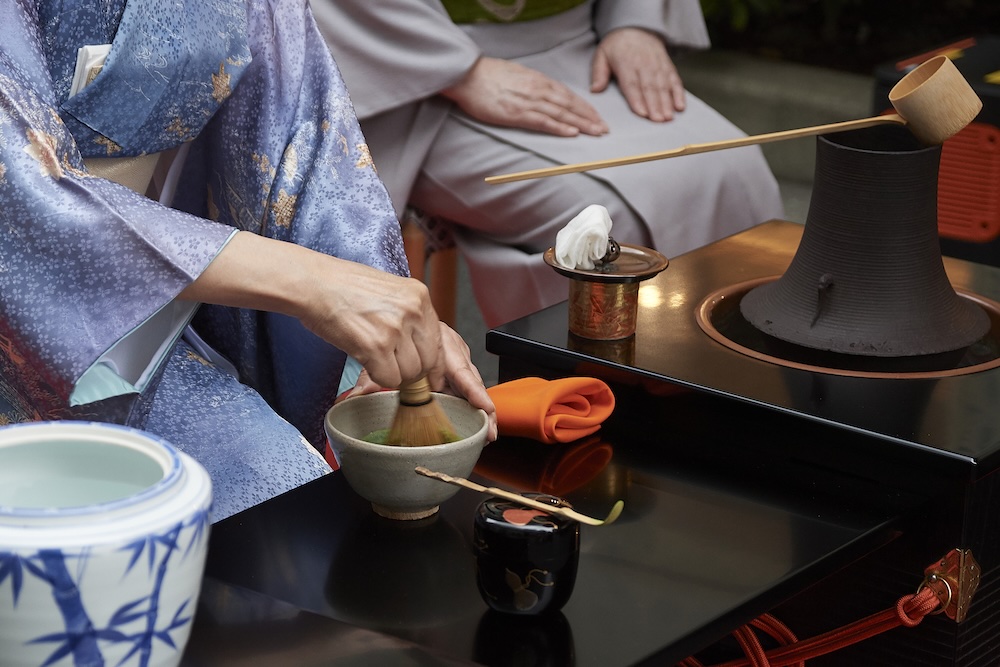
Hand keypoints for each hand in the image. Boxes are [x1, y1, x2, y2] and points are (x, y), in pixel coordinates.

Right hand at [179, 232, 444, 389]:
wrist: (312, 283)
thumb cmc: (343, 287)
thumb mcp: (389, 293)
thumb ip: (409, 317)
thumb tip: (421, 350)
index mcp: (420, 295)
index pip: (439, 342)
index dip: (431, 364)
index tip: (428, 377)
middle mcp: (413, 310)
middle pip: (428, 361)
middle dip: (412, 372)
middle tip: (393, 368)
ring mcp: (396, 328)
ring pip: (410, 374)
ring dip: (393, 375)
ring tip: (374, 359)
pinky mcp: (376, 346)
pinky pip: (389, 379)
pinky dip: (377, 378)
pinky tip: (365, 361)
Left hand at [338, 323, 498, 441]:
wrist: (398, 317)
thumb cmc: (396, 331)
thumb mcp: (384, 351)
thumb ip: (372, 375)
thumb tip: (355, 397)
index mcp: (441, 344)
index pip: (461, 371)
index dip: (473, 392)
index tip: (483, 406)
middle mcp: (453, 353)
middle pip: (473, 383)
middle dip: (484, 408)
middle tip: (489, 431)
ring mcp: (457, 363)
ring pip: (473, 388)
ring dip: (481, 412)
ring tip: (487, 434)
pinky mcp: (455, 372)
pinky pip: (466, 390)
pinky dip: (473, 407)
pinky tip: (479, 427)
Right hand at [442, 57, 607, 136]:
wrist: (468, 76)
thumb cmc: (488, 75)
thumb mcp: (516, 74)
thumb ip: (531, 84)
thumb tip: (542, 92)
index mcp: (538, 80)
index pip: (567, 94)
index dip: (584, 106)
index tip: (595, 115)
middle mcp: (538, 90)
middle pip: (570, 104)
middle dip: (589, 117)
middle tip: (604, 128)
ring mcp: (529, 102)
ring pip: (562, 113)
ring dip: (582, 124)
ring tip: (596, 132)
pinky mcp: (518, 114)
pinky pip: (544, 122)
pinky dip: (560, 127)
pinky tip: (572, 132)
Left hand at [591, 28, 684, 121]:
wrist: (636, 28)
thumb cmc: (616, 47)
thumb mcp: (601, 55)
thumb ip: (598, 73)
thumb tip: (595, 90)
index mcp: (626, 62)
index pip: (632, 83)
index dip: (637, 99)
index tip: (642, 113)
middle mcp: (644, 64)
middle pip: (650, 87)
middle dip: (655, 105)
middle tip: (658, 120)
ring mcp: (658, 65)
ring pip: (664, 85)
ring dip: (667, 102)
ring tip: (668, 117)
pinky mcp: (668, 66)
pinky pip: (675, 80)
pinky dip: (679, 93)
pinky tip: (680, 106)